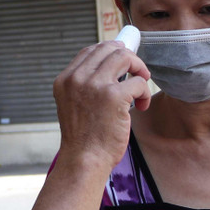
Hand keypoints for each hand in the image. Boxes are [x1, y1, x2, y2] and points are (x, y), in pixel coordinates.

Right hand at [53, 41, 150, 170]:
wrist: (84, 160)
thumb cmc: (83, 139)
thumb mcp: (72, 105)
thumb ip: (84, 86)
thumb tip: (111, 69)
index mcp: (65, 80)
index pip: (89, 51)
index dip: (109, 51)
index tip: (123, 62)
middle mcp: (77, 78)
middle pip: (108, 49)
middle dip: (128, 57)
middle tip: (137, 71)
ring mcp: (95, 85)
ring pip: (125, 58)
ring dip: (139, 68)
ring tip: (141, 87)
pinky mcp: (114, 96)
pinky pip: (138, 81)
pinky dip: (144, 92)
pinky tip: (141, 106)